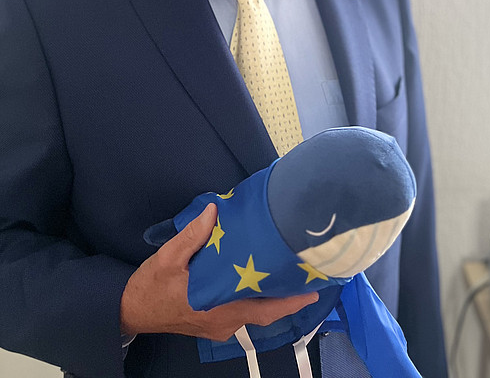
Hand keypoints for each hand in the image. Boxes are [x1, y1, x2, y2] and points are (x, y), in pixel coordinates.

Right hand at [120, 203, 318, 340]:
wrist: (130, 311)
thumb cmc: (151, 286)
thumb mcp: (168, 257)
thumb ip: (192, 235)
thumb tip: (215, 211)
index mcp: (217, 306)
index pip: (263, 308)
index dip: (289, 301)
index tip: (312, 289)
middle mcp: (224, 321)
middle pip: (266, 313)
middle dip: (290, 299)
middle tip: (312, 279)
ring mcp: (220, 325)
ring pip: (256, 314)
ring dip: (274, 298)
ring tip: (291, 275)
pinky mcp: (215, 323)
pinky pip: (244, 313)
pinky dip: (257, 299)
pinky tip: (262, 280)